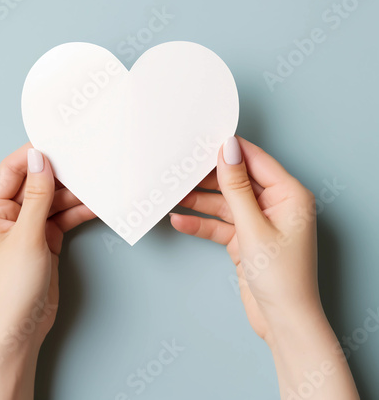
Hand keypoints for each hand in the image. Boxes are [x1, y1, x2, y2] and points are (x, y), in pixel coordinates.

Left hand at [0, 144, 94, 399]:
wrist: (21, 328)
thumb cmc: (12, 286)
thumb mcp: (27, 235)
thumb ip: (36, 195)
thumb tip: (39, 158)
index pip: (11, 170)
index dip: (33, 155)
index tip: (58, 142)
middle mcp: (9, 214)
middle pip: (36, 183)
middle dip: (60, 175)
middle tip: (84, 162)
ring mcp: (29, 226)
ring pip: (53, 199)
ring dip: (73, 195)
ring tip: (96, 184)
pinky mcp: (46, 238)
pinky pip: (63, 217)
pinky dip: (77, 212)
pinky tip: (95, 206)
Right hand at [171, 136, 357, 399]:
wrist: (282, 321)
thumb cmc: (281, 277)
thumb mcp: (253, 227)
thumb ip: (237, 187)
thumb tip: (228, 151)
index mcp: (289, 194)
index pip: (255, 161)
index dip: (229, 150)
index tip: (203, 140)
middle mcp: (275, 204)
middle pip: (236, 181)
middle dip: (208, 178)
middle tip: (181, 169)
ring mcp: (259, 221)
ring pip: (224, 202)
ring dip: (199, 201)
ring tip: (172, 195)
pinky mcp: (246, 238)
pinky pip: (220, 223)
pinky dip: (202, 223)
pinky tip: (180, 220)